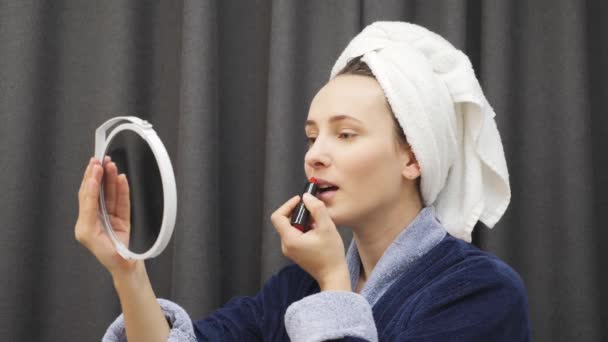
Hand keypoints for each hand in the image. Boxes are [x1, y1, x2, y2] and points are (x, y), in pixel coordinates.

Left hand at [74, 157, 136, 276]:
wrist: (127, 268)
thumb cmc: (113, 258)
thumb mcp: (96, 237)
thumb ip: (95, 216)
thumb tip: (94, 194)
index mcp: (85, 227)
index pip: (86, 200)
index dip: (90, 183)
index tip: (94, 169)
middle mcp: (94, 220)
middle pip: (94, 194)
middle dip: (97, 176)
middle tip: (98, 160)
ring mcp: (108, 218)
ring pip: (108, 195)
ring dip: (109, 179)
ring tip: (111, 165)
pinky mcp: (120, 218)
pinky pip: (120, 201)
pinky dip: (121, 189)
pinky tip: (121, 178)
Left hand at [271, 193, 350, 290]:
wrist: (333, 275)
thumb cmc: (331, 256)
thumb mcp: (327, 227)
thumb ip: (316, 209)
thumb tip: (307, 197)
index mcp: (290, 240)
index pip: (278, 216)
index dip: (288, 205)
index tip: (300, 201)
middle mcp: (286, 245)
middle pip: (284, 221)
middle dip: (298, 213)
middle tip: (312, 212)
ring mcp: (290, 250)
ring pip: (290, 227)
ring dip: (302, 221)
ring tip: (317, 223)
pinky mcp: (295, 252)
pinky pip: (295, 235)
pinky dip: (304, 229)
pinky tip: (316, 231)